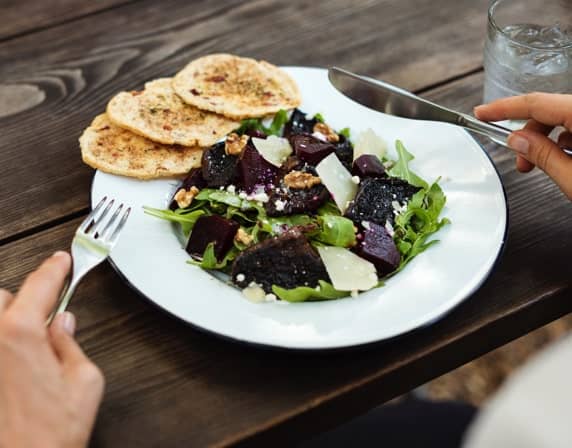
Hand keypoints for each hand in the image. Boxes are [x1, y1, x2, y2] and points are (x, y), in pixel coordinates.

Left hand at [0, 252, 103, 447]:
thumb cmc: (49, 436)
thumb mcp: (84, 382)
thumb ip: (72, 345)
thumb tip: (62, 326)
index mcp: (21, 333)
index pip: (40, 285)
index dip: (55, 269)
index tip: (61, 261)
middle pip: (3, 298)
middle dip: (23, 304)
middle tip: (44, 325)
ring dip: (7, 326)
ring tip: (24, 351)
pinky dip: (4, 351)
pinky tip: (14, 373)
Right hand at [475, 92, 571, 199]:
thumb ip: (543, 156)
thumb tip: (518, 141)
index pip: (535, 103)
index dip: (503, 108)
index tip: (482, 112)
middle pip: (549, 110)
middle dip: (528, 135)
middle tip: (520, 161)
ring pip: (563, 117)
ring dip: (547, 140)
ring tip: (543, 165)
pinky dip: (566, 139)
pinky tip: (566, 159)